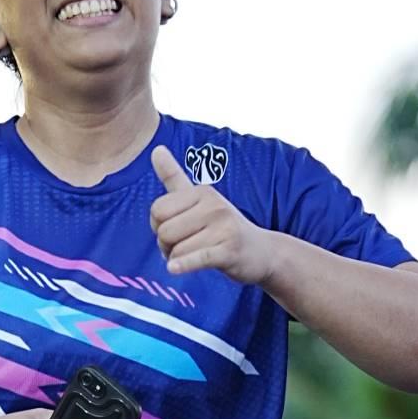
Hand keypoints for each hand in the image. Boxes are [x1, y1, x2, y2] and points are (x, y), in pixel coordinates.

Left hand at [149, 146, 275, 283]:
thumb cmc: (223, 226)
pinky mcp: (229, 251)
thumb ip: (175, 177)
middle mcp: (213, 205)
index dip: (158, 226)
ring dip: (177, 260)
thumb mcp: (200, 199)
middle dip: (166, 246)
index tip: (176, 231)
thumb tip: (155, 149)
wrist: (262, 252)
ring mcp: (223, 228)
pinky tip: (174, 269)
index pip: (157, 210)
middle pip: (163, 231)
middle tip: (184, 247)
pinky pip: (196, 258)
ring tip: (195, 257)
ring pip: (176, 250)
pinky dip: (183, 265)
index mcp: (202, 192)